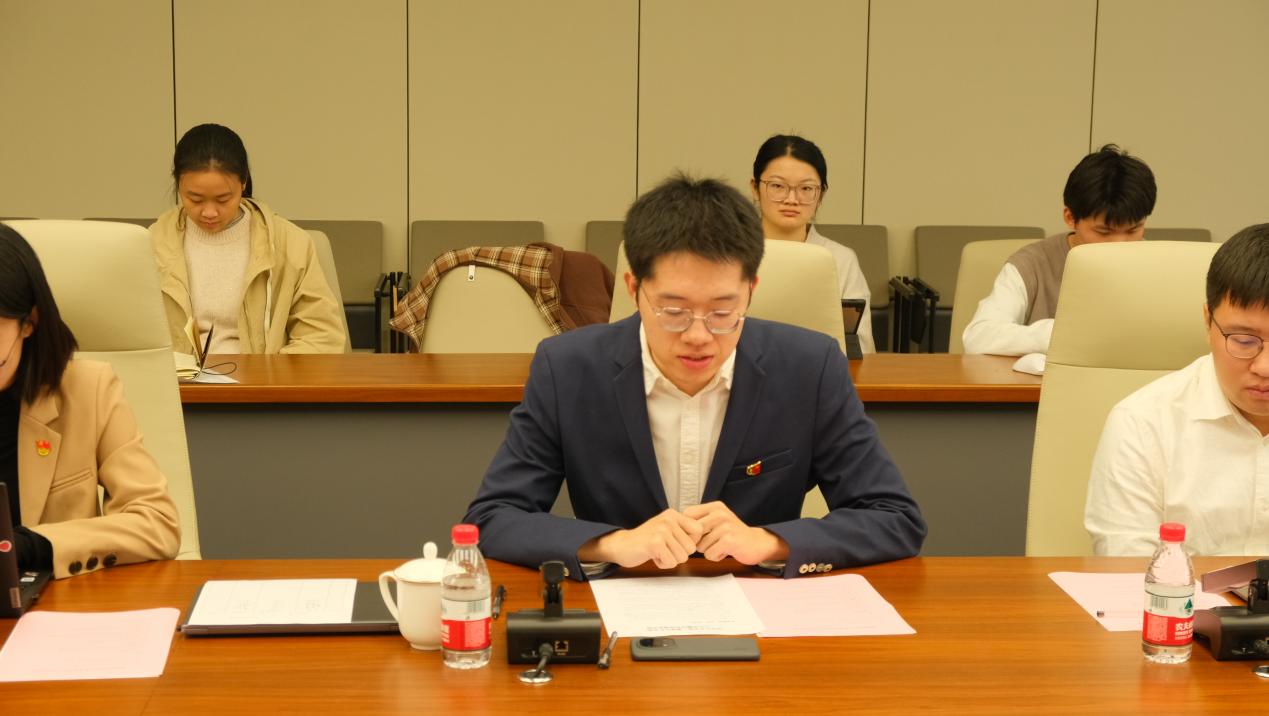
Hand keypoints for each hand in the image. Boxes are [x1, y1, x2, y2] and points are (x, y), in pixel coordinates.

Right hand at [580, 509, 703, 568]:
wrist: (622, 545)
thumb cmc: (647, 540)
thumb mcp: (667, 529)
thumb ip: (684, 531)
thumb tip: (706, 539)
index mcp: (674, 514)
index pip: (699, 531)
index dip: (690, 542)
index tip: (676, 543)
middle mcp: (668, 519)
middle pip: (691, 548)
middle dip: (679, 554)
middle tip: (664, 549)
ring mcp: (661, 530)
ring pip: (682, 557)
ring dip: (670, 559)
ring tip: (658, 551)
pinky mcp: (655, 543)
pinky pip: (671, 562)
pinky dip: (663, 564)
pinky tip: (653, 555)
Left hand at [684, 501, 787, 564]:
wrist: (757, 544)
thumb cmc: (733, 534)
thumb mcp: (717, 521)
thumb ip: (699, 521)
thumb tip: (675, 527)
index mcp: (715, 506)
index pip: (687, 515)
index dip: (687, 529)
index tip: (697, 535)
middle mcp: (720, 513)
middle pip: (692, 533)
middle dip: (697, 542)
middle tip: (711, 543)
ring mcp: (725, 526)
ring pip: (700, 546)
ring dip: (708, 551)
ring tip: (721, 546)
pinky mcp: (729, 540)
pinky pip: (709, 554)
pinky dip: (716, 556)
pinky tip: (726, 551)